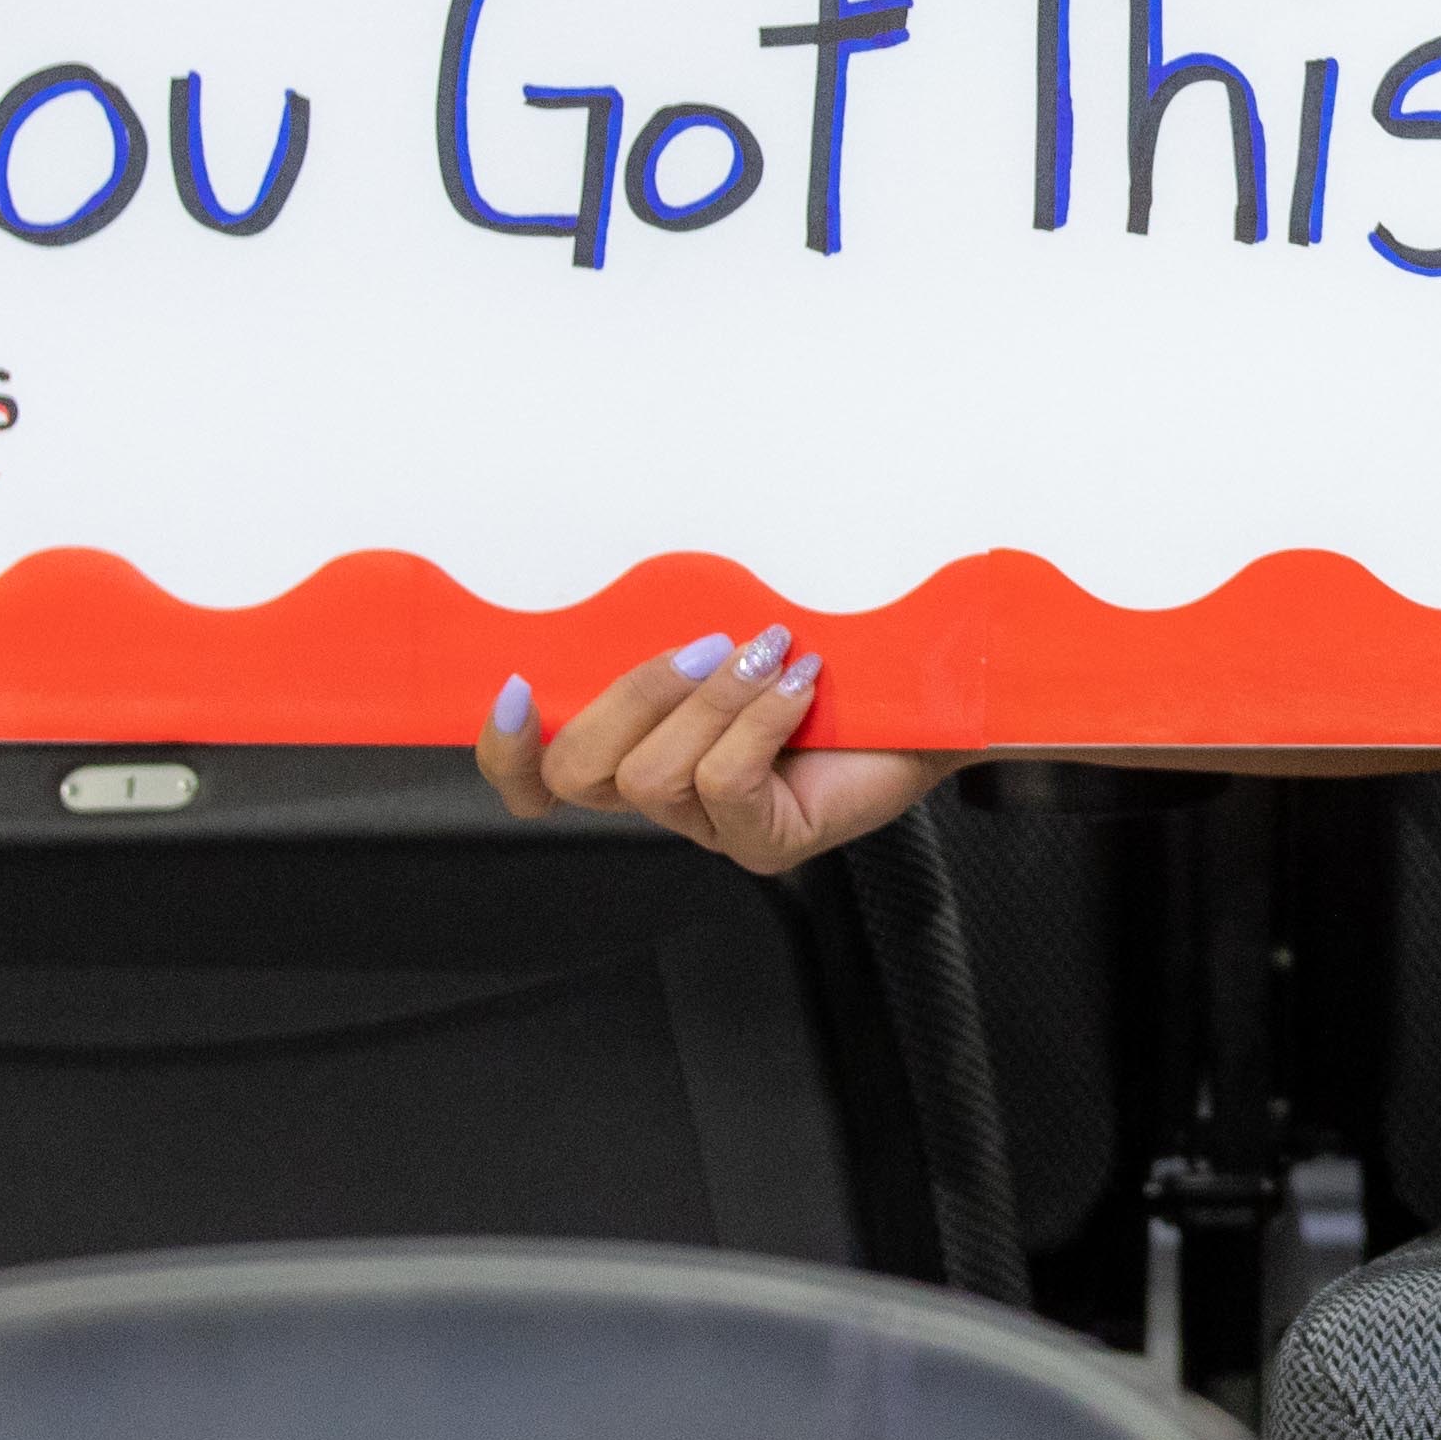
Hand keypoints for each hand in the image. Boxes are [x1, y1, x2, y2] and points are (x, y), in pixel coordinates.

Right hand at [475, 630, 953, 877]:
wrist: (934, 696)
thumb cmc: (833, 658)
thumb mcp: (736, 629)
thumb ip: (676, 628)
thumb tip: (624, 596)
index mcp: (638, 747)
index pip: (537, 779)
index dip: (506, 747)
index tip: (515, 685)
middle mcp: (666, 799)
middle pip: (580, 773)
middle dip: (631, 694)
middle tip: (703, 645)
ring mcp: (714, 829)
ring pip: (653, 778)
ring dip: (712, 700)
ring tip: (772, 657)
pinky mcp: (765, 843)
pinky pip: (726, 782)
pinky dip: (760, 719)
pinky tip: (802, 684)